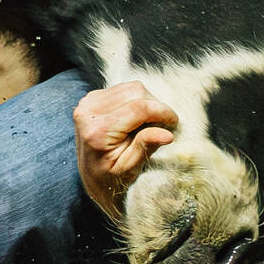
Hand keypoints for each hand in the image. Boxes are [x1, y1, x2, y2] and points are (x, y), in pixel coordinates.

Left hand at [73, 81, 178, 218]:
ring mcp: (88, 102)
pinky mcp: (92, 98)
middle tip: (161, 125)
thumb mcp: (130, 168)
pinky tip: (135, 117)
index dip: (162, 112)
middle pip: (135, 92)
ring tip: (148, 122)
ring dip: (146, 102)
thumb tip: (168, 135)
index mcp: (97, 131)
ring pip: (131, 87)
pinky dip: (136, 100)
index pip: (138, 108)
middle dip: (155, 106)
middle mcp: (88, 112)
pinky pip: (124, 89)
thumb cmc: (111, 176)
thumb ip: (146, 146)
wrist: (90, 175)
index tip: (174, 122)